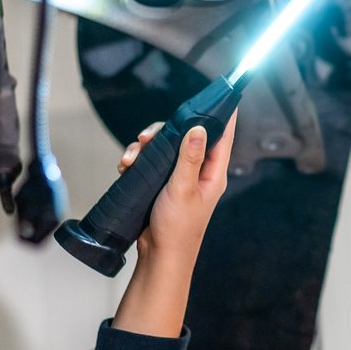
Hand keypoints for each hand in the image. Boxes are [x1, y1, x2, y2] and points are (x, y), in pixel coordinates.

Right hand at [118, 114, 236, 263]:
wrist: (159, 256)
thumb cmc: (177, 228)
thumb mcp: (183, 189)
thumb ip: (189, 158)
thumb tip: (199, 128)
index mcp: (213, 174)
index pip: (224, 136)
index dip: (224, 114)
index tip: (224, 94)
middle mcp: (199, 172)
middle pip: (188, 136)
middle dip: (166, 132)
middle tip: (147, 137)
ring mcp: (181, 177)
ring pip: (166, 148)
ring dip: (146, 148)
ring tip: (131, 157)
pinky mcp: (163, 184)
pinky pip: (152, 162)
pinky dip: (139, 160)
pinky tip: (126, 166)